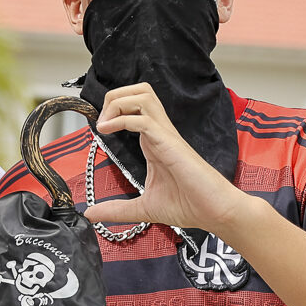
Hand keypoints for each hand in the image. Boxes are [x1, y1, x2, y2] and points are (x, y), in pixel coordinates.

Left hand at [86, 82, 252, 234]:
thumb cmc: (189, 205)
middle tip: (101, 122)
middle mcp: (160, 132)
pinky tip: (107, 131)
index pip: (134, 106)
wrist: (215, 212)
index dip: (112, 109)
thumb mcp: (143, 208)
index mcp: (154, 141)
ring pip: (144, 96)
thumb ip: (117, 209)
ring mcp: (167, 136)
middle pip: (139, 91)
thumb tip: (90, 213)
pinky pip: (145, 119)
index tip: (98, 129)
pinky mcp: (171, 144)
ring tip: (104, 124)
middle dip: (114, 97)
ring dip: (119, 102)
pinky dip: (122, 119)